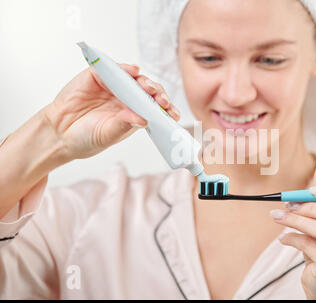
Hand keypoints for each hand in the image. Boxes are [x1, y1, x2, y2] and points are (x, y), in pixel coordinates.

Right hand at [42, 64, 180, 160]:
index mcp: (134, 115)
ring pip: (136, 79)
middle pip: (149, 92)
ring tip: (151, 89)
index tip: (173, 114)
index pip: (155, 109)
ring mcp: (114, 87)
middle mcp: (127, 99)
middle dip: (159, 95)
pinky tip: (133, 71)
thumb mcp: (108, 135)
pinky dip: (125, 68)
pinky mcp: (98, 76)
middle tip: (162, 101)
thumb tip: (143, 120)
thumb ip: (124, 125)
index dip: (166, 110)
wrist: (58, 133)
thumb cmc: (85, 138)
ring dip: (146, 82)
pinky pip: (115, 68)